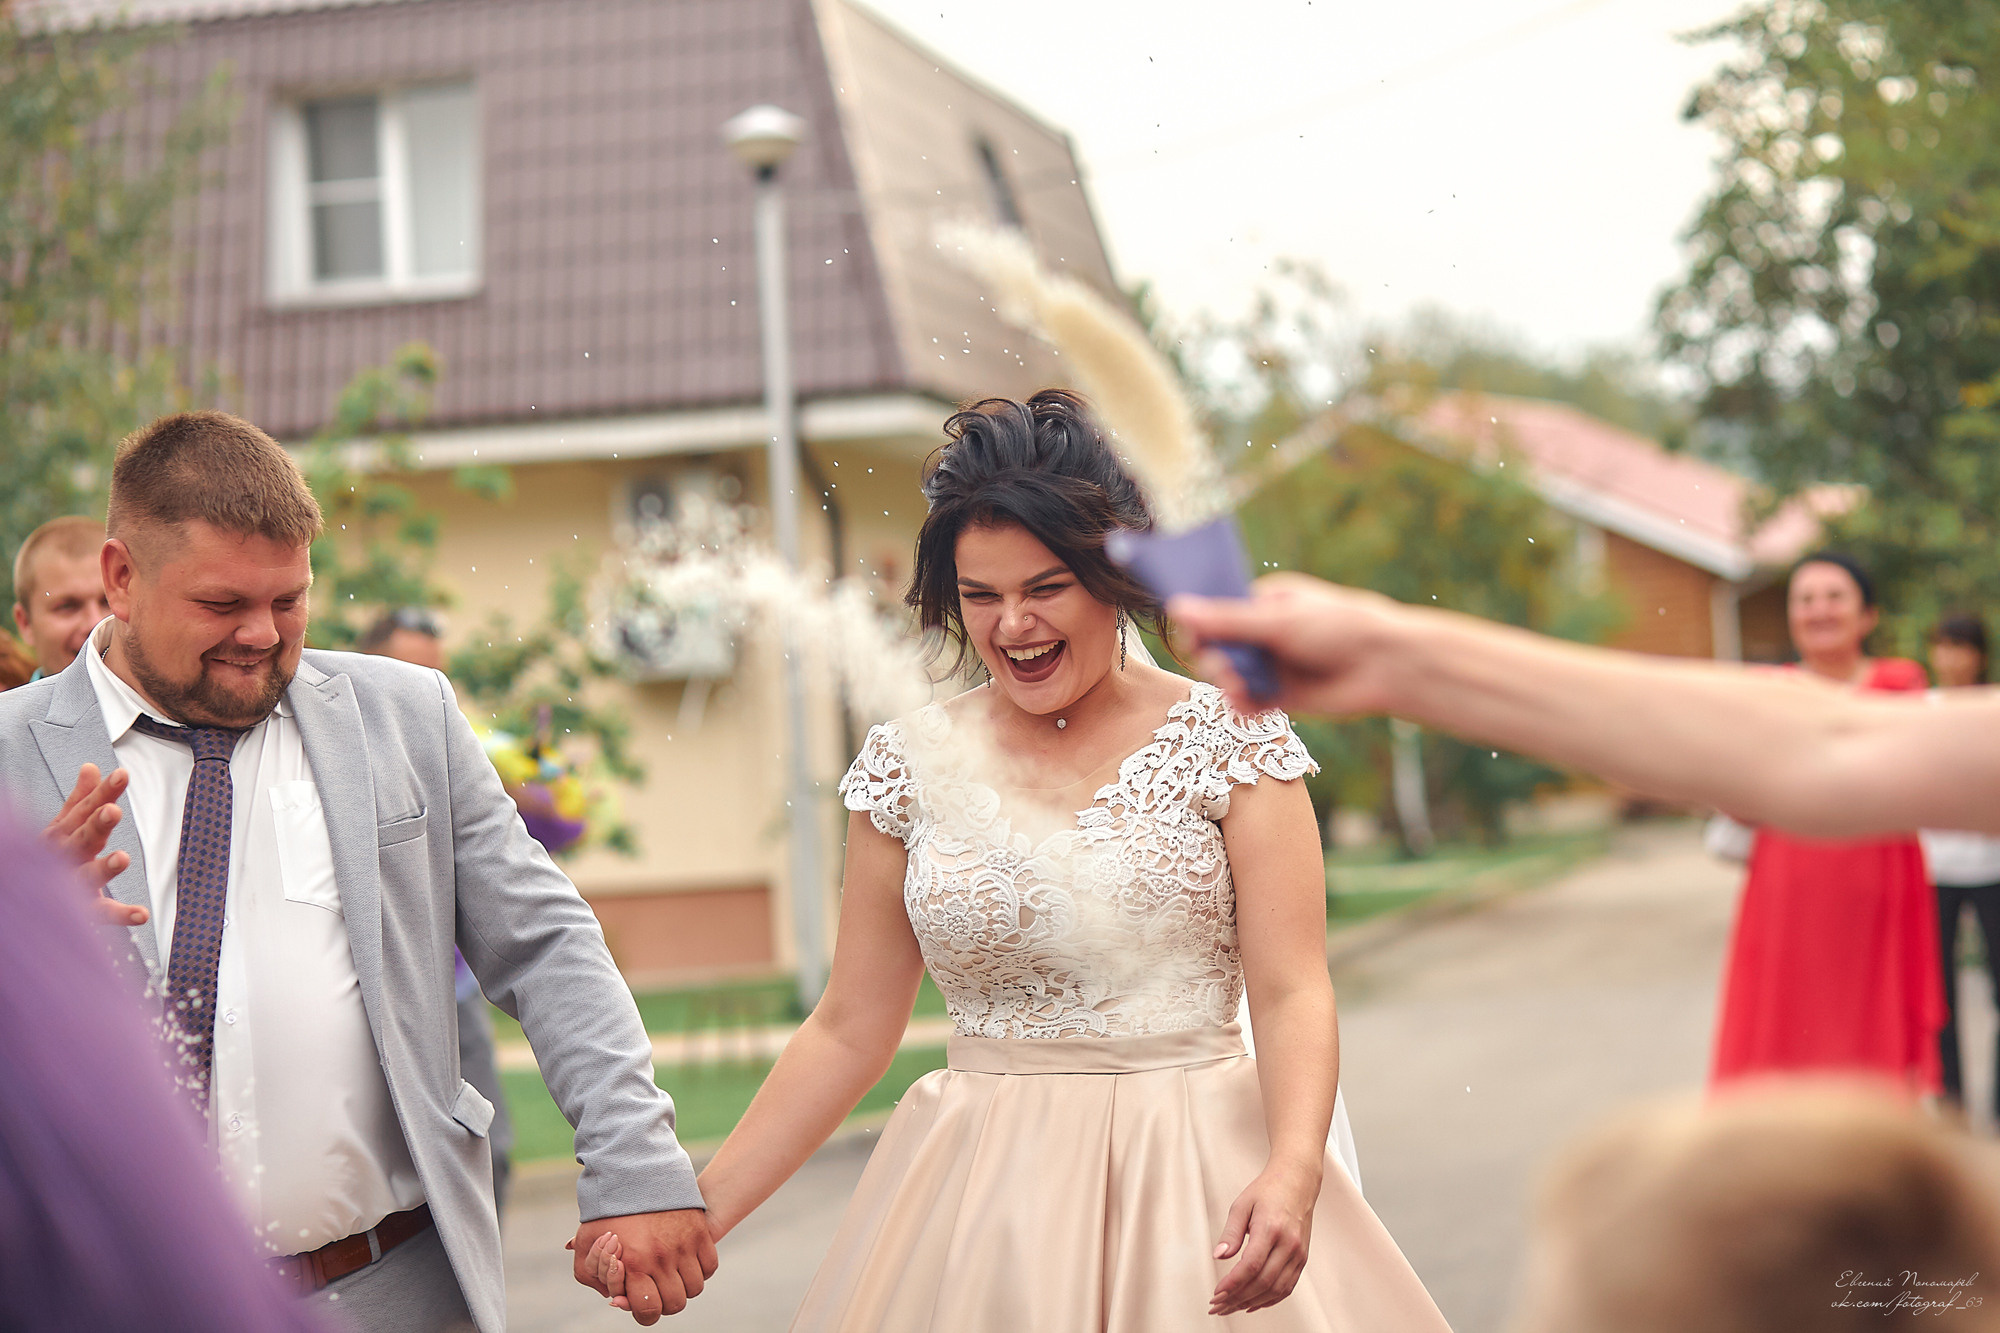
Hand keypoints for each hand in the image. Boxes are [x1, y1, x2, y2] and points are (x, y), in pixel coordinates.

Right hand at [45, 763, 143, 926]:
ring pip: (86, 876)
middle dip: (97, 825)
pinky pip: (100, 913)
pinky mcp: (80, 911)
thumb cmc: (48, 858)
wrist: (20, 895)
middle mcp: (64, 857)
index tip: (122, 775)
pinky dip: (121, 915)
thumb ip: (81, 800)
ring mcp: (69, 884)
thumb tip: (91, 768)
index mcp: (62, 835)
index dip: (103, 793)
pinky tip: (141, 913)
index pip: (85, 810)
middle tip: (112, 811)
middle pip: (82, 838)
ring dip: (104, 868)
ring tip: (122, 858)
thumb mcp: (62, 827)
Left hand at [569, 1209, 715, 1323]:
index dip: (645, 1313)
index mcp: (633, 1263)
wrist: (635, 1172)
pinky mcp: (699, 1232)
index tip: (642, 1302)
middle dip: (665, 1302)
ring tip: (671, 1274)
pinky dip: (700, 1270)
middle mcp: (661, 1258)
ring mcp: (683, 1245)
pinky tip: (685, 1261)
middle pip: (674, 1303)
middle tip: (657, 1288)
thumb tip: (613, 1299)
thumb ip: (591, 1274)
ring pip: (694, 1288)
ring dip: (684, 1287)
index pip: (647, 1310)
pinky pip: (709, 1267)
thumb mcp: (586, 1241)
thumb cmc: (608, 1210)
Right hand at [1170, 574, 1406, 718]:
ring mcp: (1273, 667)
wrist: (1386, 666)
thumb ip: (1227, 620)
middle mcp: (1264, 635)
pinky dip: (1242, 705)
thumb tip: (1177, 607)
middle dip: (1214, 659)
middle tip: (1222, 667)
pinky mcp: (1282, 697)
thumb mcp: (1279, 621)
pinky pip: (1249, 703)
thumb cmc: (1340, 628)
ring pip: (1231, 677)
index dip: (1201, 627)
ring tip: (1237, 687)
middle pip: (1219, 648)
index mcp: (1264, 605)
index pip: (1216, 613)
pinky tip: (1244, 705)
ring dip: (1226, 682)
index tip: (1192, 638)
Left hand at [1210, 1158, 1320, 1316]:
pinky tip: (1252, 1303)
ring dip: (1251, 1303)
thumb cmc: (1268, 1190)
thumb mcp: (1241, 1205)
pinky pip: (1287, 1287)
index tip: (1216, 1293)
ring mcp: (1298, 1253)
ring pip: (1275, 1289)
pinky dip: (1269, 1300)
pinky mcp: (1302, 1259)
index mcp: (1271, 1228)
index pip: (1251, 1266)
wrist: (1297, 1181)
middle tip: (1217, 1306)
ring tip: (1231, 1307)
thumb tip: (1219, 1257)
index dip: (1232, 1284)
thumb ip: (1230, 1233)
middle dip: (1237, 1298)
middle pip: (1262, 1282)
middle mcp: (1289, 1244)